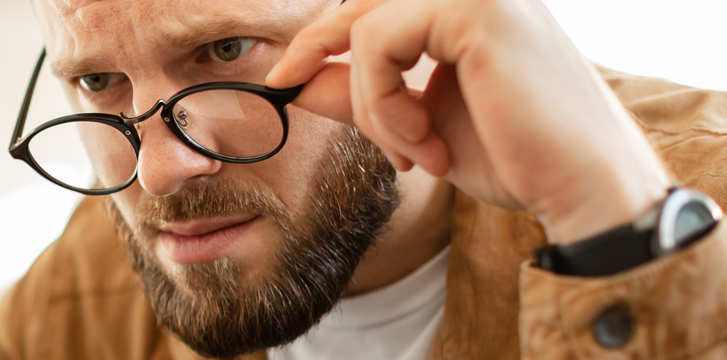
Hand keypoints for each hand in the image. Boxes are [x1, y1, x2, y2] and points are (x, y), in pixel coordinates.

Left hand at [265, 0, 670, 242]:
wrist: (580, 187)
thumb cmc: (516, 157)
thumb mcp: (416, 121)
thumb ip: (361, 92)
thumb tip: (293, 78)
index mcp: (468, 8)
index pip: (371, 7)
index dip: (317, 38)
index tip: (282, 79)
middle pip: (359, 6)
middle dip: (320, 57)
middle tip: (299, 94)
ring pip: (363, 30)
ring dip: (372, 105)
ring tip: (413, 152)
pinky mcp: (475, 8)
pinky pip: (377, 44)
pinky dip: (383, 103)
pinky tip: (423, 143)